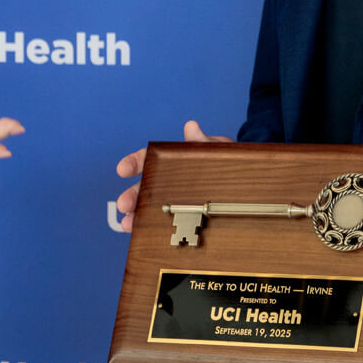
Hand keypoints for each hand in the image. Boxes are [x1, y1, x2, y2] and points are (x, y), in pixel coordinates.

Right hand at [115, 119, 231, 231]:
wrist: (240, 179)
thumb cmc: (222, 160)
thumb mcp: (215, 149)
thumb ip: (202, 142)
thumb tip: (191, 128)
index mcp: (169, 161)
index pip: (147, 159)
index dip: (133, 163)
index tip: (122, 170)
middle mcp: (165, 181)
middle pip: (144, 187)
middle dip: (131, 196)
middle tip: (124, 205)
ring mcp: (171, 199)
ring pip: (148, 207)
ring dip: (135, 216)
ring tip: (127, 224)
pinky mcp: (180, 215)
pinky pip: (163, 222)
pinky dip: (150, 229)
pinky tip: (141, 234)